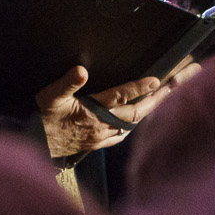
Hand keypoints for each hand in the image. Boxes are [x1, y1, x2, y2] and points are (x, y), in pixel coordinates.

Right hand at [35, 61, 198, 159]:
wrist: (36, 143)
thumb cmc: (42, 117)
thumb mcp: (49, 96)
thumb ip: (67, 83)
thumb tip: (81, 70)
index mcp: (91, 111)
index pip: (120, 97)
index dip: (138, 88)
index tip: (157, 80)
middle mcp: (101, 125)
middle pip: (136, 112)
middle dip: (159, 98)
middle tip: (177, 85)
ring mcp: (102, 136)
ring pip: (133, 124)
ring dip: (151, 111)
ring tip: (167, 97)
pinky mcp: (98, 144)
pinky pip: (123, 135)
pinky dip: (135, 126)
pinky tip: (141, 121)